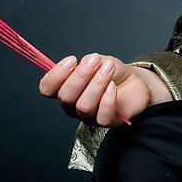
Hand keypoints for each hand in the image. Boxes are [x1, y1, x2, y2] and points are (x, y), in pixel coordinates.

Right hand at [38, 52, 152, 126]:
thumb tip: (84, 63)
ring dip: (97, 83)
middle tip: (95, 60)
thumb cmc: (111, 72)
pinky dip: (108, 99)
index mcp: (64, 89)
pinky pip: (102, 116)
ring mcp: (89, 116)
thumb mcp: (97, 61)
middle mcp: (73, 106)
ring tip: (108, 68)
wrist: (134, 82)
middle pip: (66, 97)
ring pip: (84, 106)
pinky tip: (113, 86)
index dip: (56, 75)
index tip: (72, 60)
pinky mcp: (107, 122)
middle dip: (81, 76)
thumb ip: (88, 62)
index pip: (47, 88)